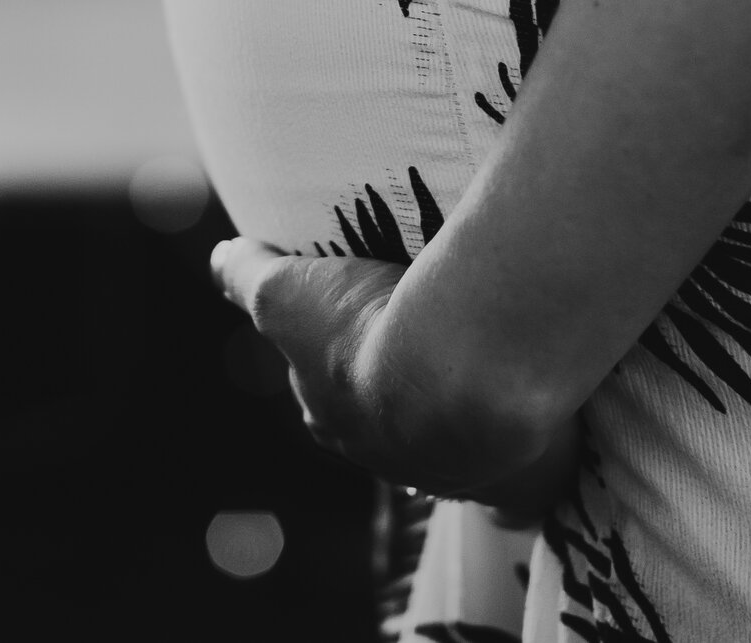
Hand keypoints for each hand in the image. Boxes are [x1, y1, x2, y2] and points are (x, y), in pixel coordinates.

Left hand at [210, 237, 582, 521]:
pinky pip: (516, 493)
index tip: (355, 334)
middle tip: (426, 349)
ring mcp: (453, 473)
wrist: (455, 371)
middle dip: (401, 396)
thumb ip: (247, 274)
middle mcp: (388, 456)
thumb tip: (219, 257)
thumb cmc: (365, 330)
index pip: (324, 396)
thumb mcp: (285, 292)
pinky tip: (531, 468)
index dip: (335, 366)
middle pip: (388, 426)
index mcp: (334, 418)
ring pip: (453, 453)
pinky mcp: (510, 480)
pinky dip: (519, 484)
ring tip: (486, 382)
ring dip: (463, 425)